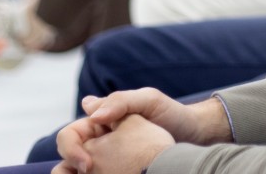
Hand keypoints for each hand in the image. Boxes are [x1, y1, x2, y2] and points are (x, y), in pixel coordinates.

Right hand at [56, 89, 230, 171]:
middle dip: (72, 170)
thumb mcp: (149, 100)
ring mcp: (109, 159)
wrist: (195, 136)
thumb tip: (90, 112)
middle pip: (70, 159)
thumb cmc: (172, 114)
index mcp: (100, 120)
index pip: (70, 136)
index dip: (71, 149)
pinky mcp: (118, 170)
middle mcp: (100, 141)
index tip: (87, 165)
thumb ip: (120, 101)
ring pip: (83, 173)